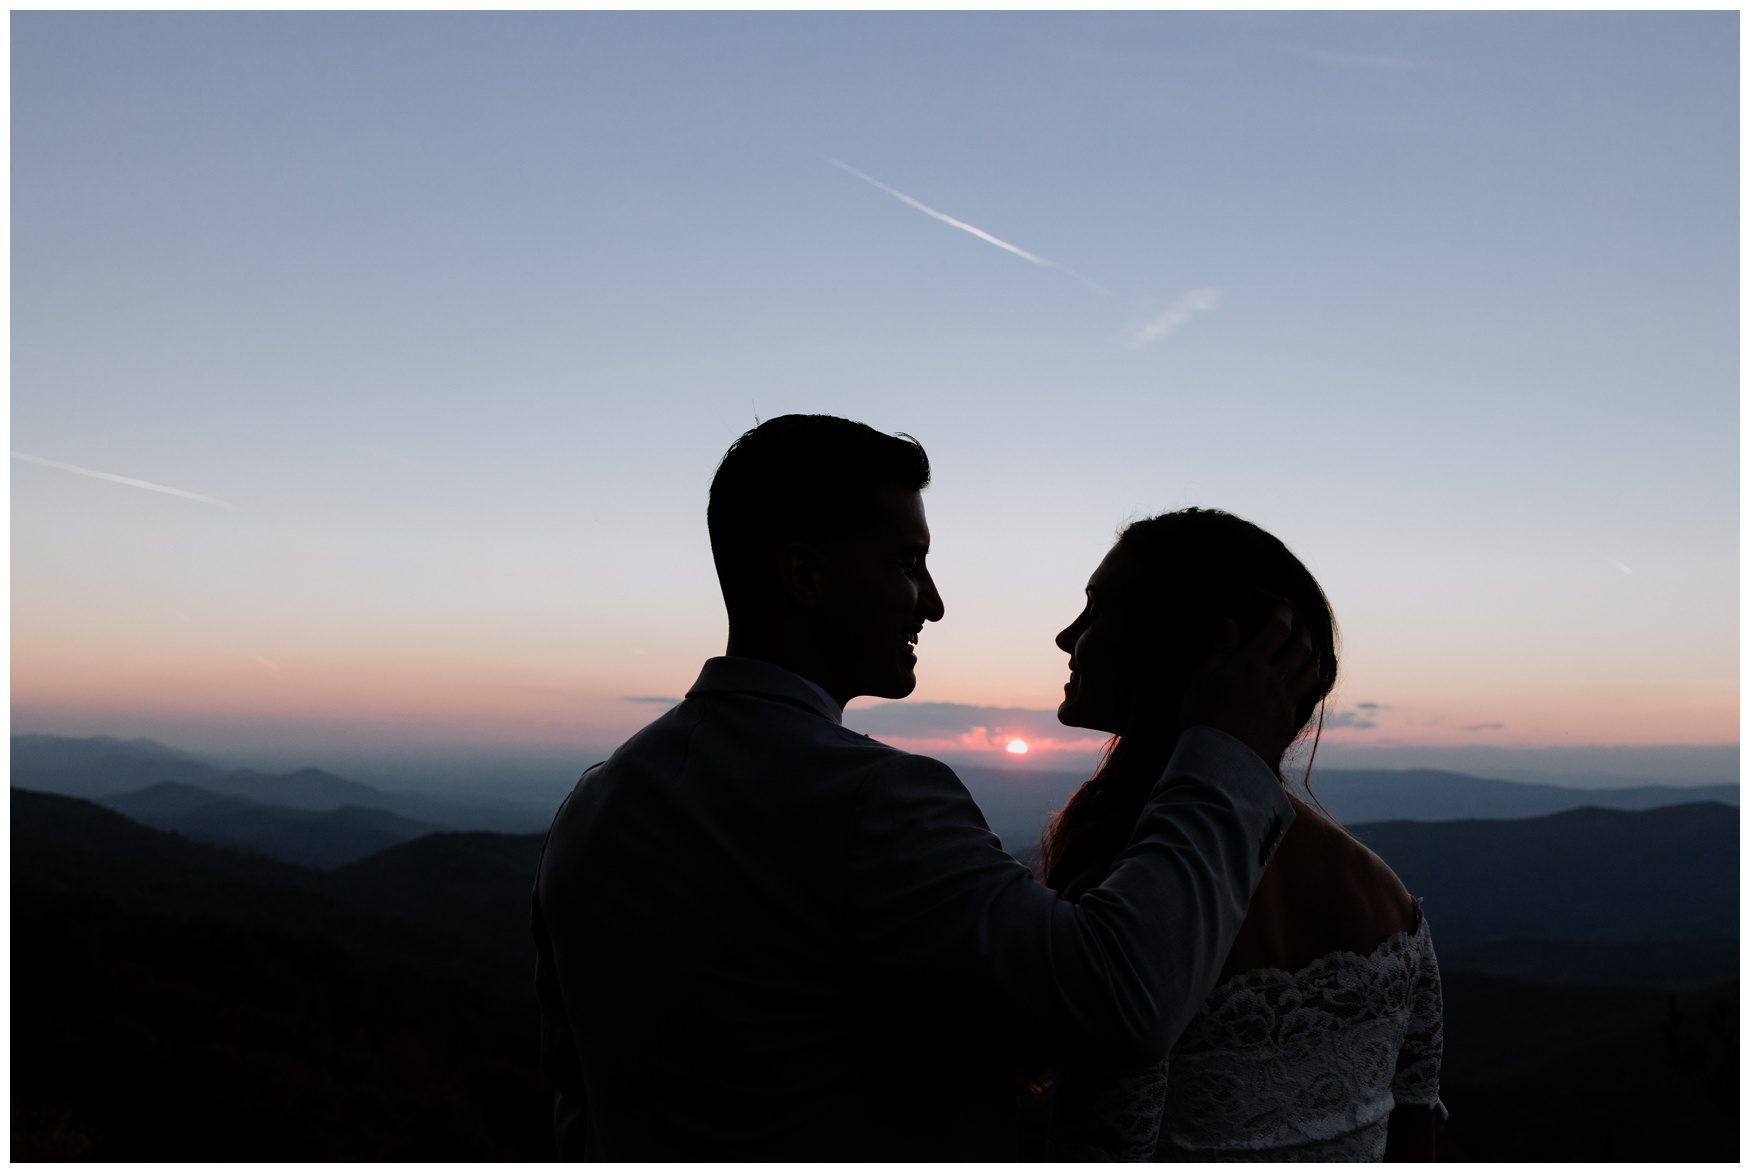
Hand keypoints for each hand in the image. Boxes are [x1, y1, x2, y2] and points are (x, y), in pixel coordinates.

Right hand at [1177, 603, 1319, 767]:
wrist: (1221, 758)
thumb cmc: (1205, 714)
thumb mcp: (1205, 676)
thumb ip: (1222, 648)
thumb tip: (1230, 622)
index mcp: (1251, 663)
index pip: (1277, 629)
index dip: (1284, 614)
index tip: (1286, 606)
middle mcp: (1274, 679)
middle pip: (1301, 649)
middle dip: (1304, 633)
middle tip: (1303, 627)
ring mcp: (1284, 702)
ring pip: (1310, 675)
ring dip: (1311, 661)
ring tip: (1309, 658)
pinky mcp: (1287, 724)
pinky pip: (1303, 700)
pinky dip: (1304, 689)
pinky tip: (1299, 690)